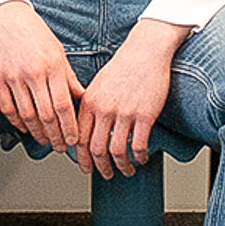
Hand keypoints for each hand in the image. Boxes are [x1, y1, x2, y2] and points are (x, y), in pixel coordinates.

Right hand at [0, 0, 80, 152]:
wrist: (4, 16)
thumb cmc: (34, 32)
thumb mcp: (58, 52)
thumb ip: (69, 78)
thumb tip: (83, 98)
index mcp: (52, 66)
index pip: (63, 105)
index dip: (69, 127)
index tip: (73, 139)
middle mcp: (33, 73)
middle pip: (46, 115)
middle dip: (55, 135)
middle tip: (60, 146)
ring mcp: (13, 77)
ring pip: (27, 115)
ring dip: (37, 133)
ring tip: (45, 140)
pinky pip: (7, 108)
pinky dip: (17, 122)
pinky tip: (25, 128)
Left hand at [76, 18, 188, 178]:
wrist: (146, 51)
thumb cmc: (124, 66)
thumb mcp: (98, 84)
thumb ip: (89, 104)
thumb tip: (84, 126)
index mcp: (89, 102)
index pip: (78, 137)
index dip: (80, 156)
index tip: (85, 165)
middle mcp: (104, 109)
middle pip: (95, 148)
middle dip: (98, 166)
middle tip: (103, 174)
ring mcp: (124, 113)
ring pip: (117, 151)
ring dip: (120, 167)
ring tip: (125, 171)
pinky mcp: (144, 115)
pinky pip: (139, 145)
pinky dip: (139, 157)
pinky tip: (142, 159)